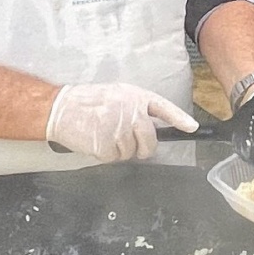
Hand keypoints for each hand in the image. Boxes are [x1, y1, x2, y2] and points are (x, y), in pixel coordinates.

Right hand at [45, 83, 197, 161]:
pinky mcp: (106, 144)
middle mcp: (131, 111)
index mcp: (135, 96)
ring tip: (102, 133)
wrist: (61, 107)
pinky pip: (114, 158)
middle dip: (142, 148)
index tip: (192, 127)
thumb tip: (149, 128)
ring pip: (130, 152)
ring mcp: (119, 128)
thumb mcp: (116, 95)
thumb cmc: (88, 102)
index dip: (180, 119)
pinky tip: (95, 140)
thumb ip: (135, 109)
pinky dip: (105, 154)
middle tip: (125, 142)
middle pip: (150, 140)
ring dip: (118, 149)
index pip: (164, 108)